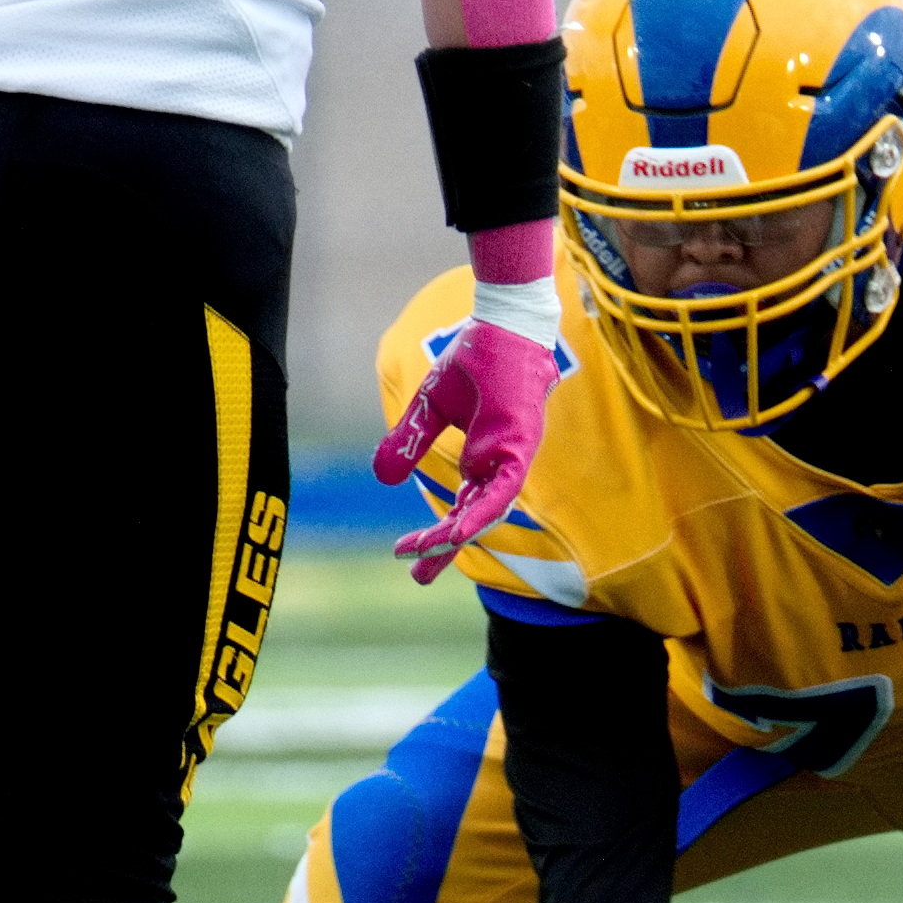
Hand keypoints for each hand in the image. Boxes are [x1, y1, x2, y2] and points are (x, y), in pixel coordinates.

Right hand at [380, 304, 561, 585]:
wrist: (503, 324)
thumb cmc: (476, 359)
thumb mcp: (430, 406)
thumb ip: (409, 440)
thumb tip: (382, 478)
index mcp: (484, 458)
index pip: (461, 508)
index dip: (436, 534)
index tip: (404, 553)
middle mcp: (500, 464)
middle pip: (474, 519)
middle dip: (443, 549)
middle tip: (416, 578)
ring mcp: (513, 457)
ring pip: (487, 511)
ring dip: (457, 534)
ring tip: (427, 554)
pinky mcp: (520, 446)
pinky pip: (501, 490)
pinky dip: (480, 511)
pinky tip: (459, 530)